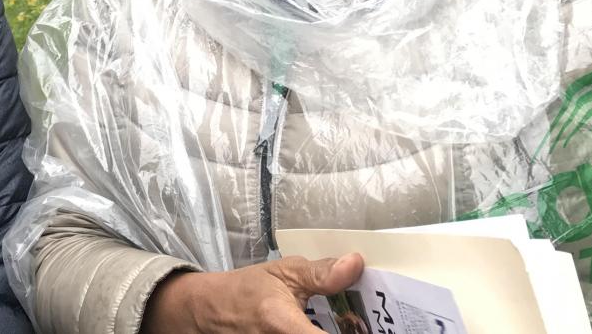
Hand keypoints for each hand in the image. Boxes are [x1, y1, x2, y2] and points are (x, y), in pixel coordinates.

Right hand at [142, 253, 363, 333]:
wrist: (213, 311)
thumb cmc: (247, 290)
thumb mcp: (282, 272)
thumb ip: (320, 272)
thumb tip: (356, 264)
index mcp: (281, 322)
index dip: (352, 332)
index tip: (378, 325)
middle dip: (352, 330)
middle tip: (373, 321)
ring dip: (342, 330)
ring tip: (356, 321)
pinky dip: (328, 332)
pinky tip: (340, 326)